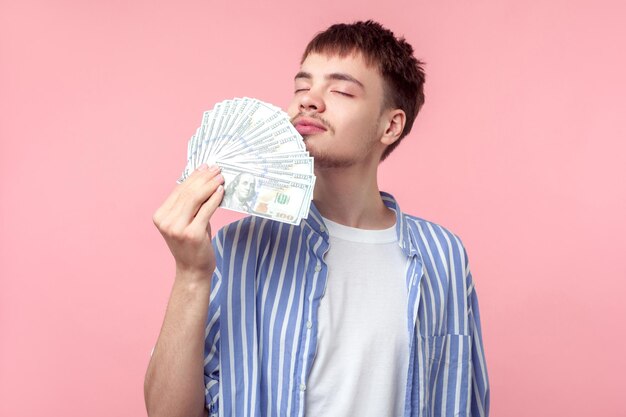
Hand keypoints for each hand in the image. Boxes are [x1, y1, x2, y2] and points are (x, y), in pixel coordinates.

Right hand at [153, 164, 224, 280]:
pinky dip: (214, 198)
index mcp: (160, 216)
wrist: (192, 270)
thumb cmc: (191, 245)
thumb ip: (190, 204)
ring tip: (220, 177)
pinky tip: (221, 191)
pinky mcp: (192, 234)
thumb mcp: (186, 221)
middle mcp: (166, 221)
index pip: (179, 190)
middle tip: (216, 169)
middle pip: (187, 192)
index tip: (205, 167)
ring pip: (195, 198)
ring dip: (210, 185)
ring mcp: (177, 228)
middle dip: (203, 178)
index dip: (193, 177)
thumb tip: (203, 179)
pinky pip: (206, 210)